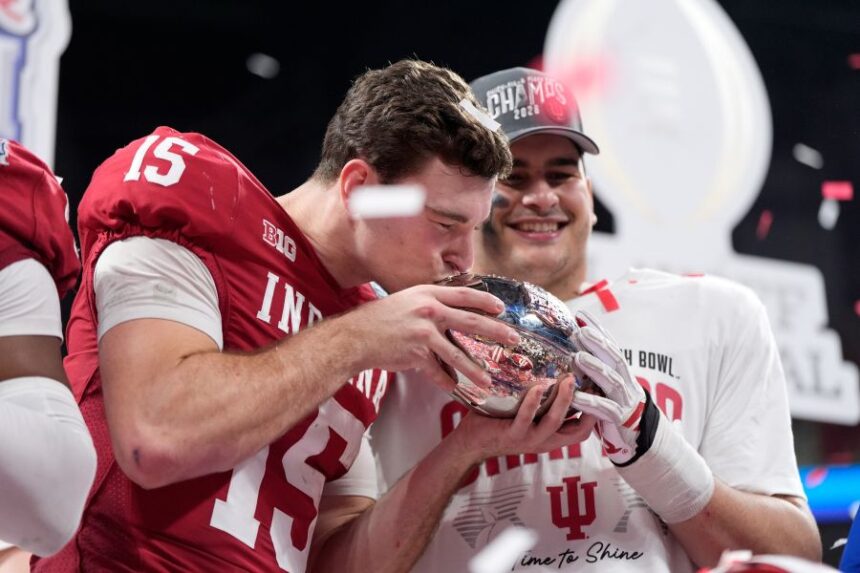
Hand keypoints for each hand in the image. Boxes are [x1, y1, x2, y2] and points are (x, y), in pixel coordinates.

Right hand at [349, 285, 519, 390]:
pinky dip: (447, 383)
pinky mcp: (416, 354)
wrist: (354, 336)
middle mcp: (428, 311)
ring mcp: (423, 333)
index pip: (464, 295)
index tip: (502, 308)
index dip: (485, 301)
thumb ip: (430, 303)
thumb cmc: (380, 318)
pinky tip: (456, 390)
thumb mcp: (407, 300)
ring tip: (488, 380)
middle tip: (513, 339)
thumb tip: (453, 311)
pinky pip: (437, 372)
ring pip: (457, 354)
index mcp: (428, 294)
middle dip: (496, 331)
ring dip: (475, 370)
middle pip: (471, 321)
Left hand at [452, 375, 596, 460]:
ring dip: (563, 401)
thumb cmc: (499, 421)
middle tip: (593, 382)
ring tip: (568, 380)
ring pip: (553, 422)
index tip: (602, 390)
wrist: (470, 443)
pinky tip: (537, 387)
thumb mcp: (528, 415)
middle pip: (577, 430)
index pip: (583, 430)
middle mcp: (544, 441)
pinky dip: (532, 402)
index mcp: (551, 437)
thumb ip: (543, 402)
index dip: (597, 414)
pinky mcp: (511, 435)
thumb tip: (554, 371)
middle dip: (588, 407)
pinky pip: (525, 419)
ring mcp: (528, 439)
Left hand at [570, 311, 714, 522]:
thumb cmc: (614, 409)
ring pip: (610, 380)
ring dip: (594, 367)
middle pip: (613, 357)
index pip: (610, 345)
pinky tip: (573, 397)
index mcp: (621, 372)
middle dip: (597, 342)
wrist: (637, 441)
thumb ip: (593, 371)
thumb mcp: (605, 388)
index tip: (581, 314)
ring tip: (577, 357)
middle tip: (578, 330)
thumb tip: (572, 349)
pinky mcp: (619, 419)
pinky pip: (603, 409)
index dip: (598, 328)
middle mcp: (625, 382)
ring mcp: (624, 400)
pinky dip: (588, 402)